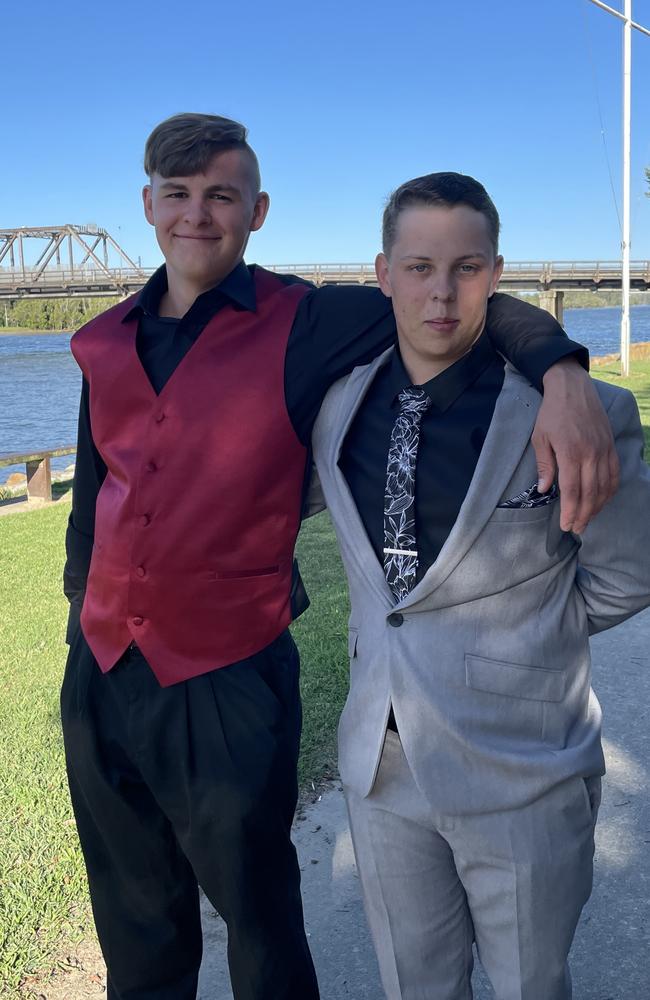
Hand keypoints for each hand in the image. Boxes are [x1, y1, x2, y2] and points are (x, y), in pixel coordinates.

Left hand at [532, 358, 618, 533]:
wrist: (572, 387)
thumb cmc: (551, 412)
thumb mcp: (540, 437)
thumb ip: (544, 465)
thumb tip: (544, 490)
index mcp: (570, 452)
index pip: (573, 490)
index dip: (570, 511)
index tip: (566, 525)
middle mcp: (590, 453)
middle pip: (590, 493)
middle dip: (584, 514)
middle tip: (577, 528)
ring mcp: (603, 449)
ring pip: (604, 486)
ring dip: (597, 506)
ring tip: (588, 519)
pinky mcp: (610, 445)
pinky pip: (614, 473)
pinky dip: (610, 490)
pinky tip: (603, 500)